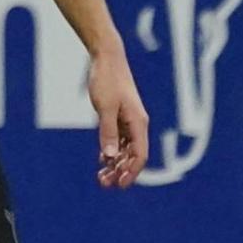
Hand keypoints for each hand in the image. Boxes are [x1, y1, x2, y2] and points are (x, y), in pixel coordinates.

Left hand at [88, 48, 147, 187]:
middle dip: (121, 171)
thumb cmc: (107, 79)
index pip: (140, 154)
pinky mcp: (119, 115)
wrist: (107, 57)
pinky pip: (119, 140)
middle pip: (133, 155)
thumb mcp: (105, 107)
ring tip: (102, 177)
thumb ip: (108, 132)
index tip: (120, 184)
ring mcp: (128, 120)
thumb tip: (110, 156)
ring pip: (125, 149)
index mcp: (138, 121)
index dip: (132, 172)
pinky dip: (112, 151)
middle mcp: (136, 123)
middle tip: (104, 184)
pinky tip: (102, 161)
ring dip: (116, 164)